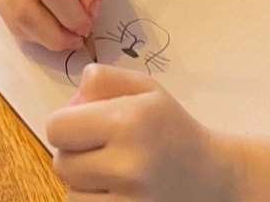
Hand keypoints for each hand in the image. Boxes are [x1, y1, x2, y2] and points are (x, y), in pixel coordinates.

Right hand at [0, 0, 115, 50]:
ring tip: (66, 38)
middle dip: (54, 33)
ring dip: (43, 37)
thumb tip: (89, 9)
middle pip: (25, 8)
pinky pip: (8, 18)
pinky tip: (49, 29)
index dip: (70, 14)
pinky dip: (31, 32)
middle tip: (77, 39)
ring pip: (14, 18)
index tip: (88, 26)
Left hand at [48, 64, 236, 201]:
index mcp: (128, 121)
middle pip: (61, 163)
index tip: (84, 125)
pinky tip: (116, 190)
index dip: (66, 124)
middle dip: (75, 153)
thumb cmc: (171, 127)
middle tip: (102, 149)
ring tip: (111, 172)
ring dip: (83, 183)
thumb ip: (101, 80)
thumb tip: (70, 102)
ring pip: (70, 194)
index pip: (56, 128)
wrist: (212, 177)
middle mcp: (128, 164)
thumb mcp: (143, 88)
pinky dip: (94, 201)